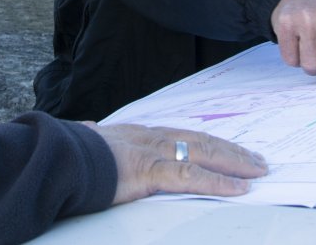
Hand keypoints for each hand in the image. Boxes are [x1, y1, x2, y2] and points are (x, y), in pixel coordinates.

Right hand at [83, 123, 268, 203]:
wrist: (57, 157)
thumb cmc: (69, 153)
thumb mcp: (86, 140)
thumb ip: (93, 135)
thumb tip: (88, 128)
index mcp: (139, 133)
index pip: (185, 135)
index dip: (211, 142)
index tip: (231, 149)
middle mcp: (152, 138)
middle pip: (202, 141)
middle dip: (233, 152)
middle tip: (258, 161)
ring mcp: (153, 153)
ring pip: (204, 155)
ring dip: (235, 164)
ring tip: (257, 173)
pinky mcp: (151, 172)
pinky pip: (192, 177)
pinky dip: (219, 183)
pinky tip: (237, 188)